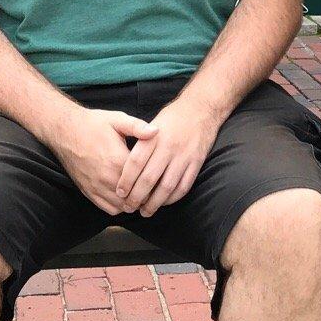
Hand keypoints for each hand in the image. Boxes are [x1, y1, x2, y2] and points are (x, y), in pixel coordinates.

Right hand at [49, 106, 158, 214]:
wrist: (64, 131)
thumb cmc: (92, 124)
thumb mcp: (117, 120)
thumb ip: (138, 127)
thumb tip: (156, 131)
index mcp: (117, 160)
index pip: (144, 180)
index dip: (156, 180)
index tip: (162, 177)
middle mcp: (107, 177)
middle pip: (136, 197)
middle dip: (147, 194)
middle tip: (155, 187)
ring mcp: (96, 187)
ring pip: (123, 207)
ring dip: (134, 202)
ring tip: (141, 193)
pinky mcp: (88, 192)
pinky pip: (109, 209)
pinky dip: (119, 207)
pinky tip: (125, 196)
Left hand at [114, 96, 223, 216]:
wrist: (201, 109)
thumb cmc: (173, 117)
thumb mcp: (152, 123)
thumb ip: (140, 143)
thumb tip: (125, 165)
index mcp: (153, 137)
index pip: (135, 163)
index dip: (126, 181)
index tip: (119, 193)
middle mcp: (167, 147)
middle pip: (149, 179)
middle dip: (136, 197)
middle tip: (128, 207)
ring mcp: (183, 156)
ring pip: (166, 187)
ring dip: (154, 203)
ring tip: (145, 211)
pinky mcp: (196, 163)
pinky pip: (183, 186)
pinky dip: (172, 198)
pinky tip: (164, 203)